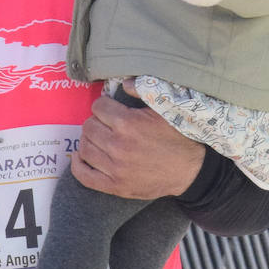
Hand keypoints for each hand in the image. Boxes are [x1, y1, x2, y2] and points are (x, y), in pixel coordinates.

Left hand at [71, 83, 205, 198]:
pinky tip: (82, 157)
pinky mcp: (115, 186)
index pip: (98, 106)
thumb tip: (124, 82)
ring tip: (99, 138)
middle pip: (89, 126)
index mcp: (129, 124)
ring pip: (84, 147)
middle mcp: (118, 146)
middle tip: (107, 124)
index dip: (104, 105)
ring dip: (89, 140)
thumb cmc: (177, 137)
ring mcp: (115, 168)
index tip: (111, 109)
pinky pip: (84, 175)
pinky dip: (78, 165)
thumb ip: (143, 92)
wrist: (190, 170)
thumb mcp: (165, 109)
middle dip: (96, 121)